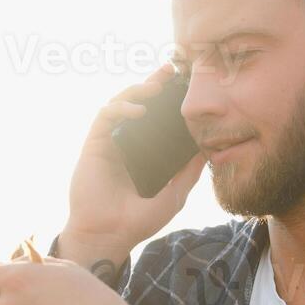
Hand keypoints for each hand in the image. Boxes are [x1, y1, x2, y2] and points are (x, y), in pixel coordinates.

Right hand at [63, 64, 206, 260]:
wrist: (110, 234)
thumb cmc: (139, 219)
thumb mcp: (175, 192)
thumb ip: (189, 170)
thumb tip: (209, 147)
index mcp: (144, 152)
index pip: (156, 117)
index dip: (167, 98)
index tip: (184, 83)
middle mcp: (126, 143)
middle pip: (138, 103)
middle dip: (153, 83)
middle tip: (169, 70)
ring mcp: (109, 142)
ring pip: (120, 103)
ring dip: (136, 91)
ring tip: (154, 88)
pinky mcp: (94, 144)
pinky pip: (105, 116)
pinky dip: (121, 108)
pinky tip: (137, 110)